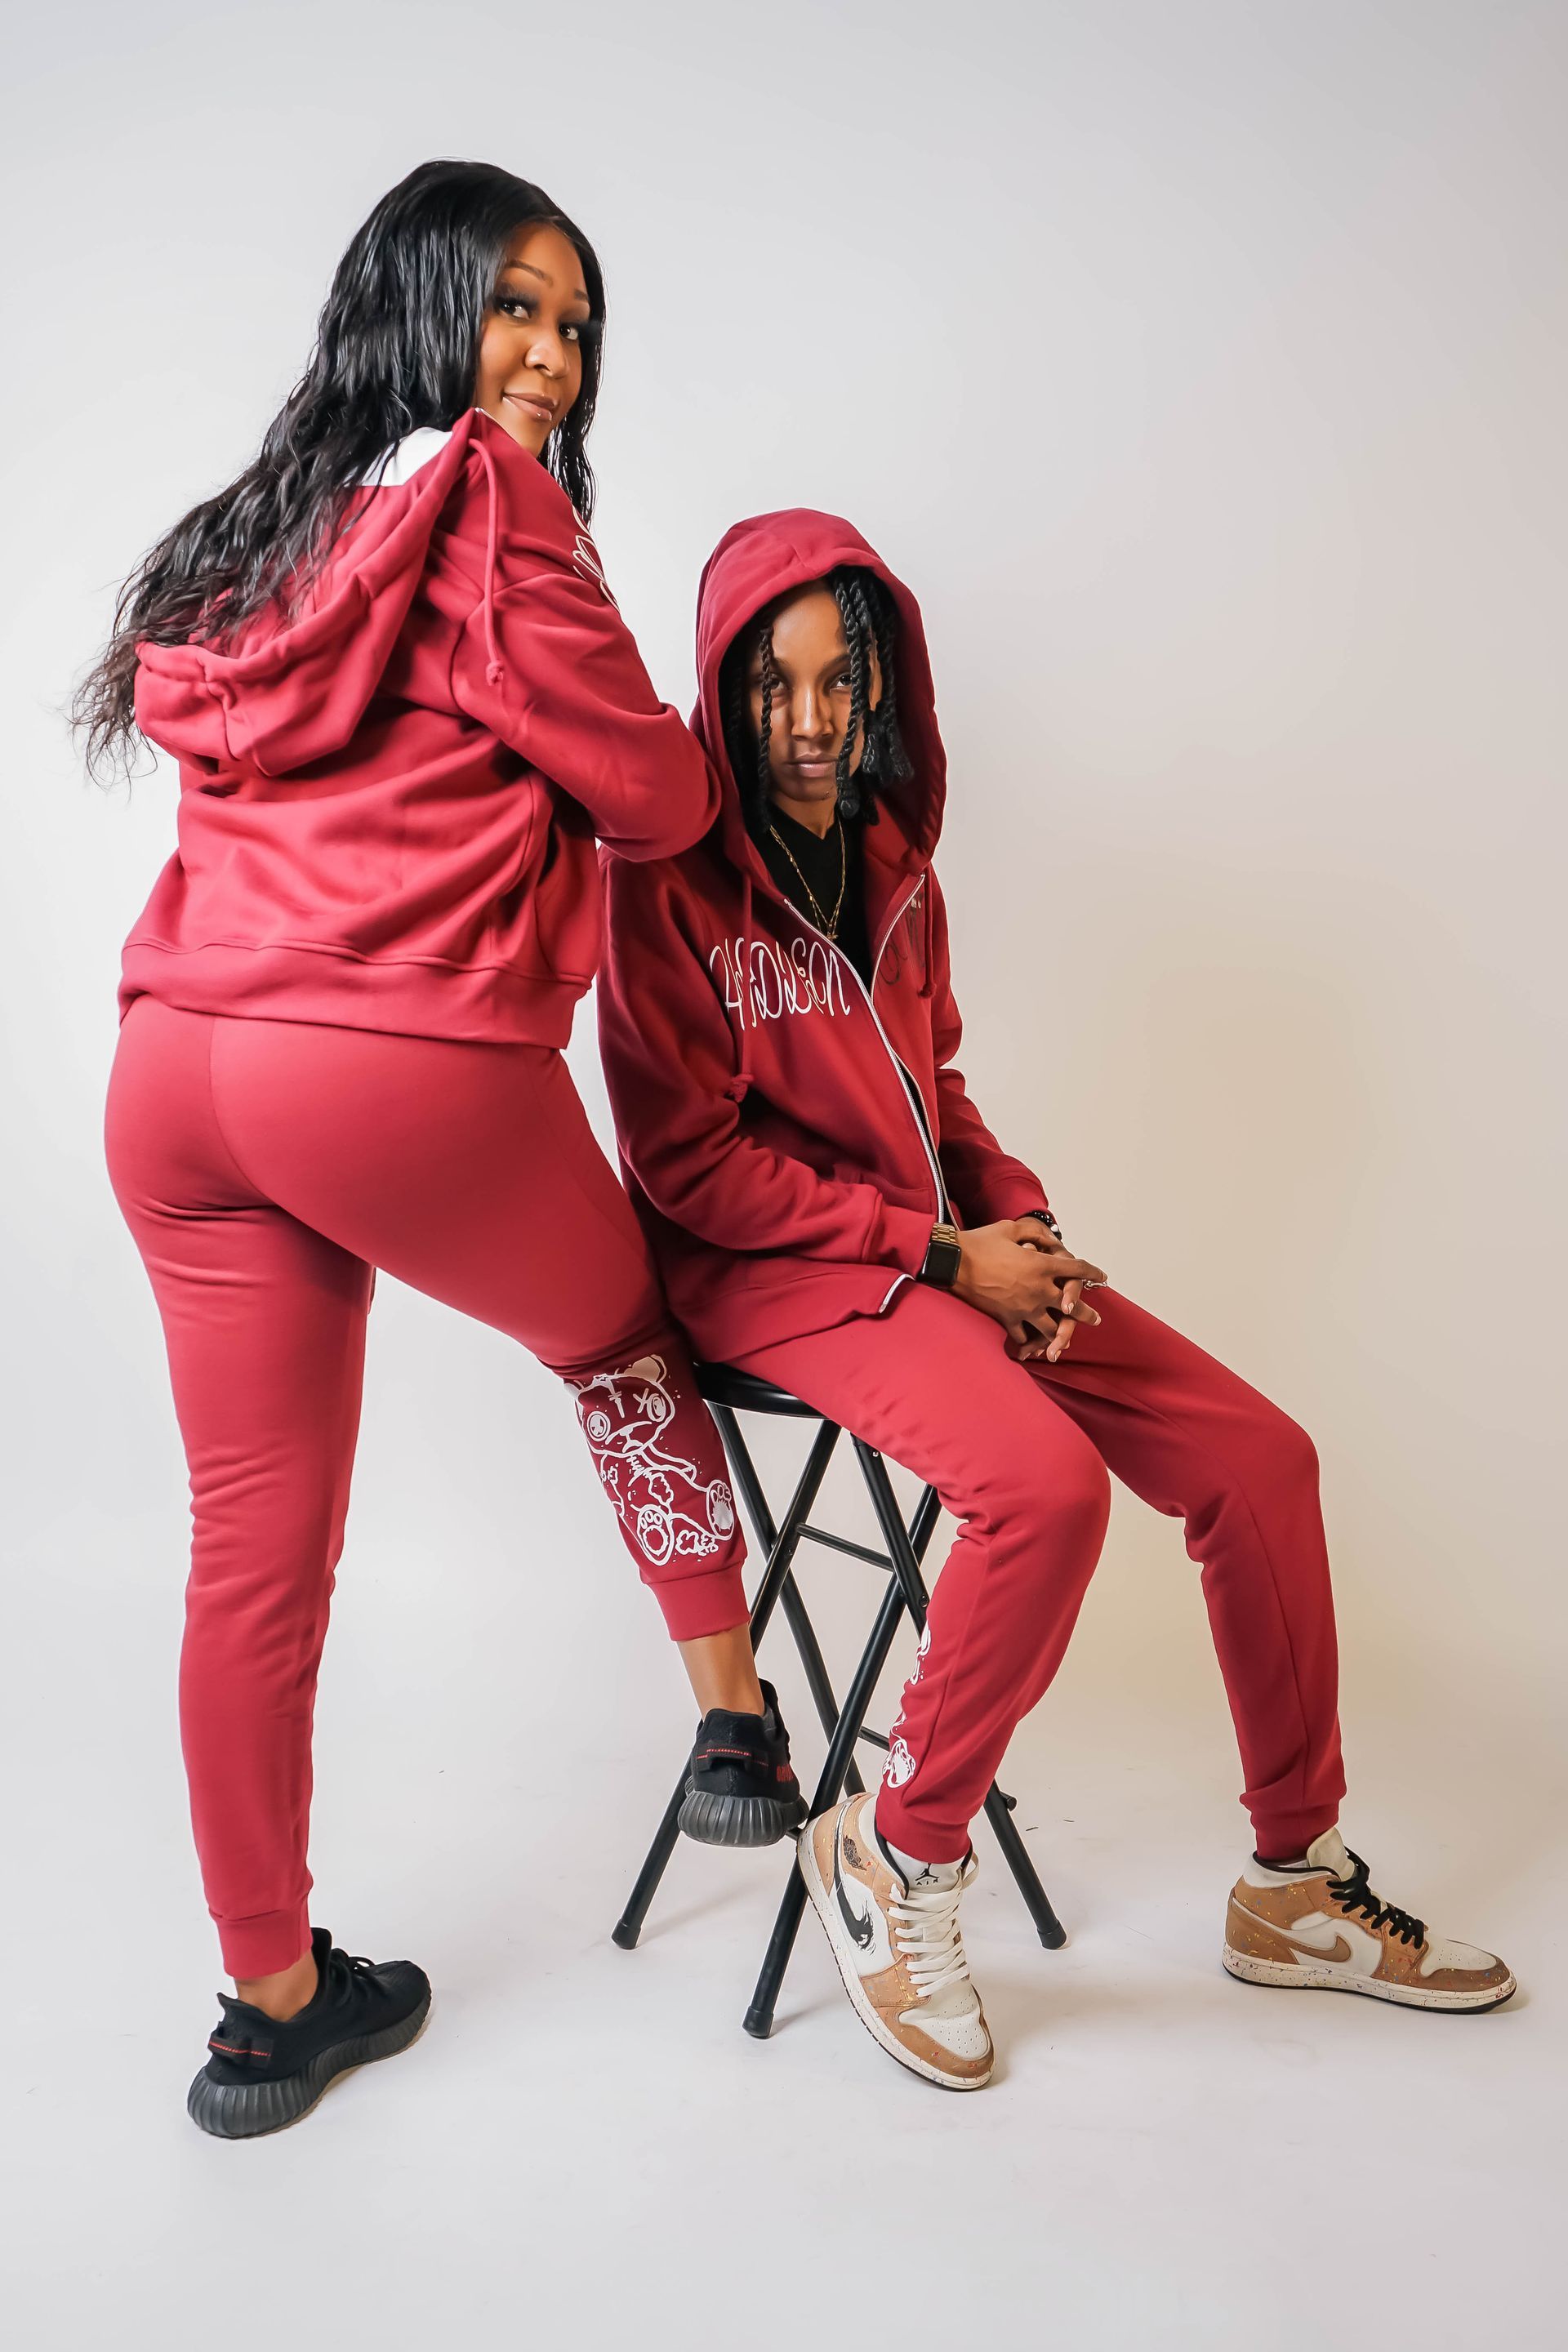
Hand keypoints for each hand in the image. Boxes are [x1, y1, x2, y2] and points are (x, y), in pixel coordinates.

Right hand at [951, 1219, 1105, 1362]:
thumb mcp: (1010, 1228)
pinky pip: (1023, 1336)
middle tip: (1096, 1319)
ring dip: (1061, 1334)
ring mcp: (1024, 1308)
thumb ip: (1035, 1233)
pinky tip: (1030, 1344)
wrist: (953, 1264)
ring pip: (1051, 1328)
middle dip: (1087, 1314)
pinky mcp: (1006, 1319)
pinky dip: (1028, 1341)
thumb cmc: (980, 1242)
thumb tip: (1050, 1240)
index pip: (1077, 1270)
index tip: (1101, 1278)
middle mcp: (1039, 1290)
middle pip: (1072, 1307)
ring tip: (1066, 1340)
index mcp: (1042, 1266)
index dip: (1092, 1273)